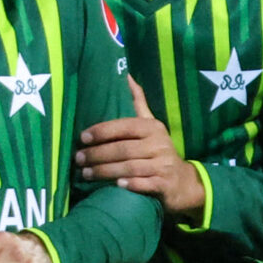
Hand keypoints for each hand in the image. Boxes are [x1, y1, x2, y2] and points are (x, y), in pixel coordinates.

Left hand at [75, 77, 203, 216]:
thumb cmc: (159, 151)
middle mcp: (159, 144)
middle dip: (97, 154)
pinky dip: (130, 184)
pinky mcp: (166, 184)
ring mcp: (164, 165)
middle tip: (78, 159)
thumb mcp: (152, 126)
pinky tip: (116, 185)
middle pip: (123, 149)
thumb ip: (139, 103)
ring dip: (105, 171)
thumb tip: (127, 76)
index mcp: (152, 128)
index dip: (102, 131)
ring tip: (85, 174)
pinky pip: (145, 184)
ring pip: (130, 167)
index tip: (82, 138)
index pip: (124, 127)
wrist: (184, 182)